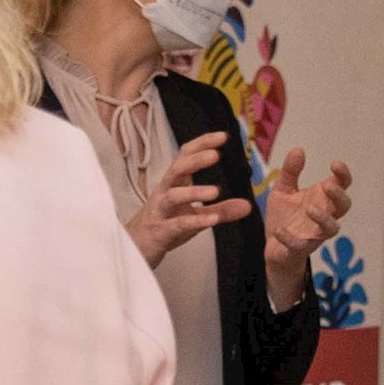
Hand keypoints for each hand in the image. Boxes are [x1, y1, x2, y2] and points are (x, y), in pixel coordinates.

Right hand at [128, 132, 246, 266]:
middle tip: (216, 155)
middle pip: (176, 169)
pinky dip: (195, 221)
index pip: (186, 156)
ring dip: (194, 192)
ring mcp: (161, 211)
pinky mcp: (160, 231)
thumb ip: (221, 210)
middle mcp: (166, 193)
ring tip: (216, 191)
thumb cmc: (164, 226)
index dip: (202, 144)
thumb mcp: (195, 216)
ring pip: (174, 196)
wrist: (136, 248)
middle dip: (195, 160)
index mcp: (175, 184)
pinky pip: (177, 224)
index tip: (223, 136)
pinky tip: (212, 219)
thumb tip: (247, 205)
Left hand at [258, 147, 353, 287]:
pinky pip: (301, 245)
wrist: (273, 246)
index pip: (342, 185)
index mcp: (322, 199)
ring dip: (324, 218)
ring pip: (331, 229)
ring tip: (309, 209)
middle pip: (344, 206)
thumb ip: (290, 172)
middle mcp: (324, 216)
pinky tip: (280, 231)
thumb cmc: (285, 216)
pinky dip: (291, 239)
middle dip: (338, 195)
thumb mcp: (283, 189)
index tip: (335, 164)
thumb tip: (299, 150)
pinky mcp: (301, 248)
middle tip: (326, 185)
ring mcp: (315, 233)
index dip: (343, 175)